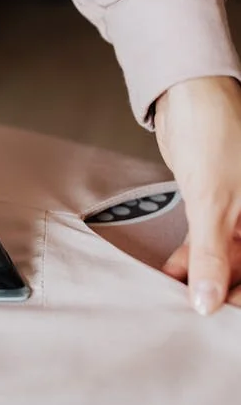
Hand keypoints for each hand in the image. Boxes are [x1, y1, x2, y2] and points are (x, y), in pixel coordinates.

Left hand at [155, 76, 240, 314]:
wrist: (187, 95)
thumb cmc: (213, 133)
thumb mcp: (213, 202)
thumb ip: (212, 255)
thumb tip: (208, 302)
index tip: (219, 310)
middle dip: (223, 284)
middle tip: (195, 305)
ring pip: (230, 252)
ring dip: (205, 272)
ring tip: (179, 292)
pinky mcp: (219, 200)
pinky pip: (212, 236)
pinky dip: (195, 253)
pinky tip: (175, 270)